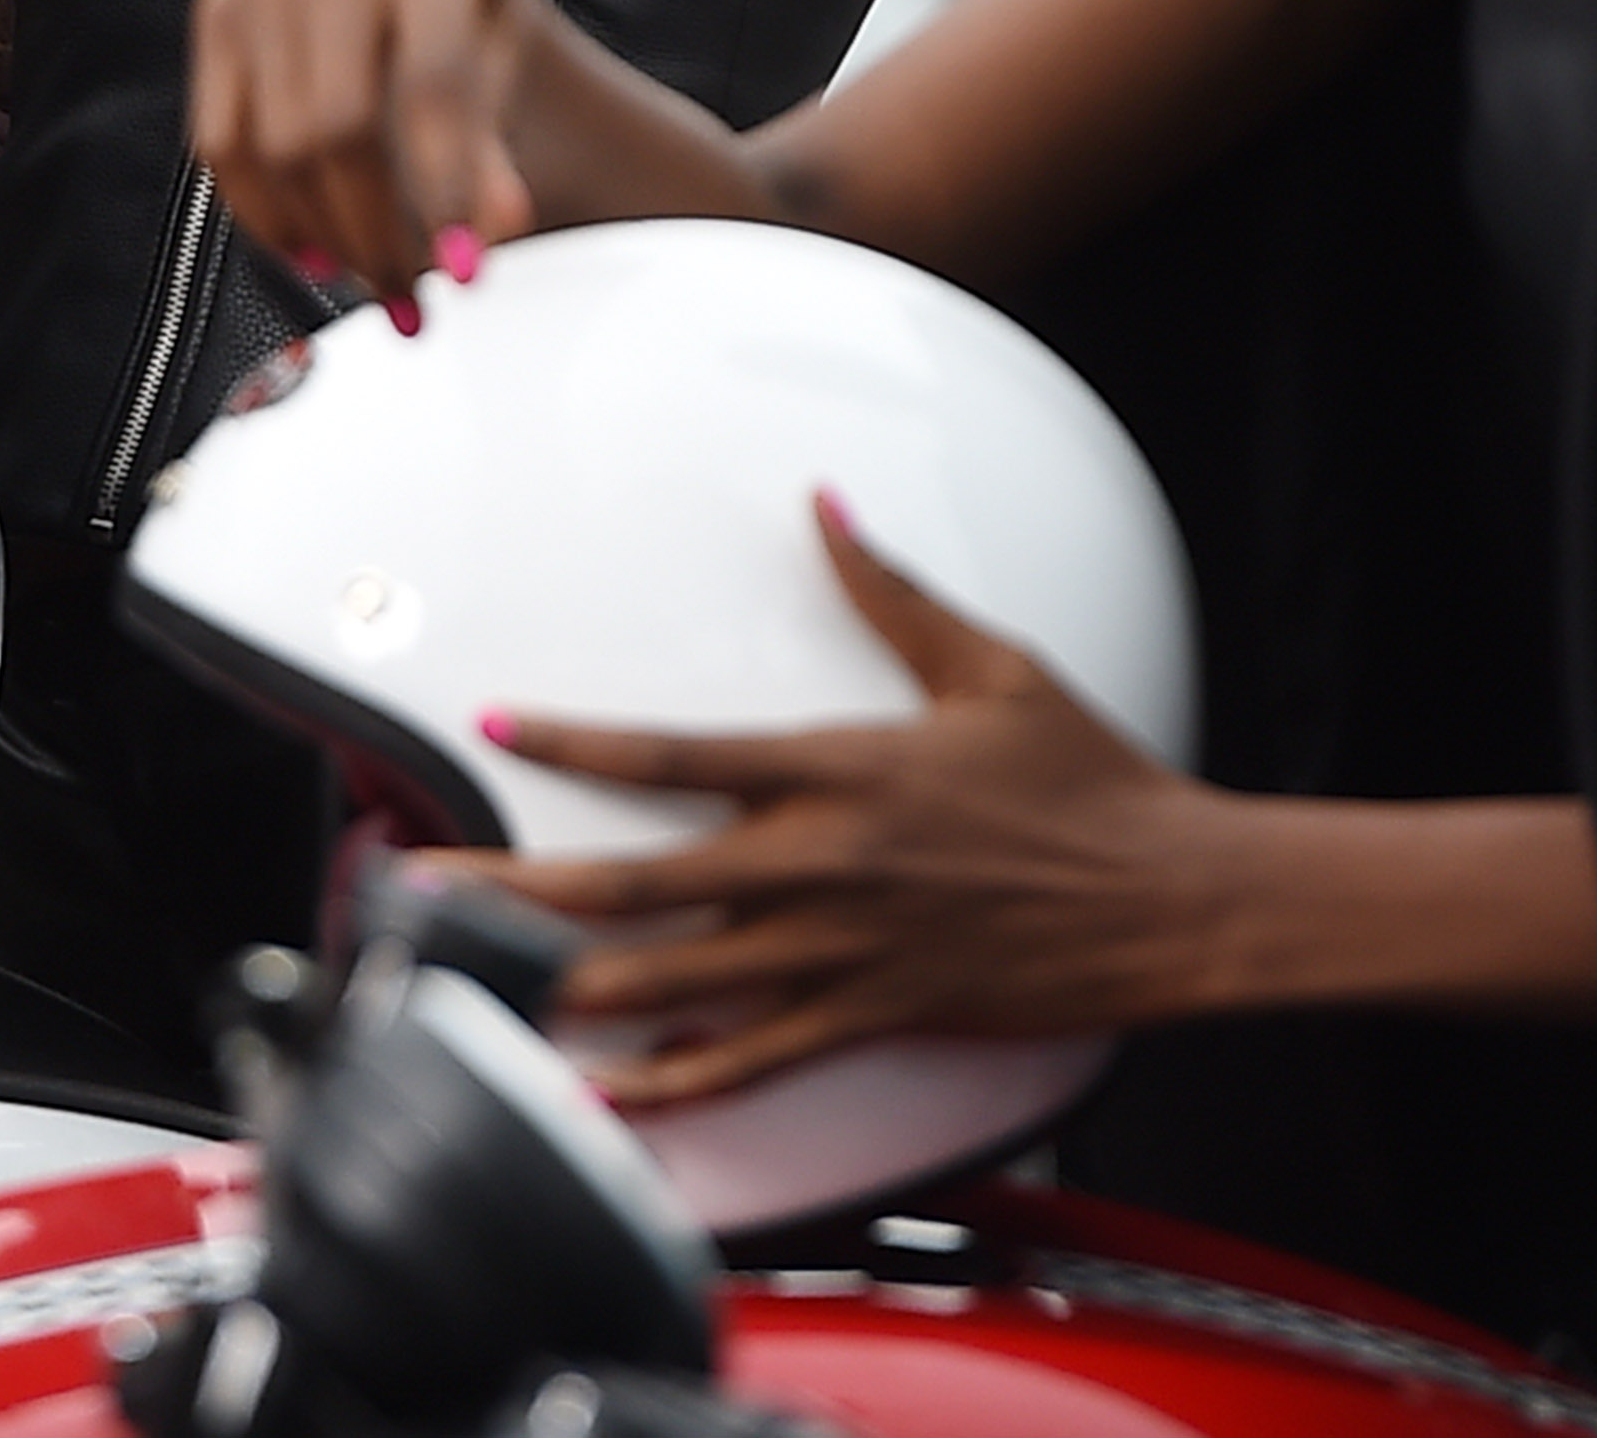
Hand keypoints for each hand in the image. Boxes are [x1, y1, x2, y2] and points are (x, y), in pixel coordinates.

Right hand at [189, 0, 535, 312]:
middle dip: (379, 233)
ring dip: (324, 237)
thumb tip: (493, 231)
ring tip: (368, 277)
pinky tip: (305, 247)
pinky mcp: (213, 11)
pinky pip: (220, 139)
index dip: (449, 189)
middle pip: (341, 129)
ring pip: (276, 145)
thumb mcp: (492, 16)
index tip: (468, 269)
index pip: (434, 87)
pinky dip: (260, 212)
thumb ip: (490, 122)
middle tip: (414, 296)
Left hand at [455, 494, 1237, 1097]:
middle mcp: (822, 870)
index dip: (574, 742)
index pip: (673, 757)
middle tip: (421, 889)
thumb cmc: (1088, 779)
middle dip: (515, 892)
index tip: (497, 726)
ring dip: (559, 990)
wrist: (1175, 899)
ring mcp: (839, 958)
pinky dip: (670, 1086)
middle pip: (635, 886)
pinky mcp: (868, 1021)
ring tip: (468, 994)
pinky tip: (606, 1093)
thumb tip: (826, 503)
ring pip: (670, 986)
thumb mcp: (989, 662)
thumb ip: (889, 587)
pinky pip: (748, 1066)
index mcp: (841, 770)